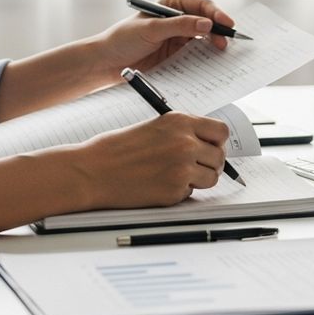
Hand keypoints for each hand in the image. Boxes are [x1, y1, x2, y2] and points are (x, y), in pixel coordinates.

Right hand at [72, 112, 230, 208]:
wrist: (92, 171)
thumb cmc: (116, 149)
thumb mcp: (154, 127)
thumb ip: (181, 132)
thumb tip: (205, 143)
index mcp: (179, 121)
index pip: (220, 131)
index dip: (217, 141)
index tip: (211, 146)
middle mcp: (185, 143)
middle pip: (219, 156)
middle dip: (209, 163)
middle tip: (194, 166)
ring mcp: (182, 168)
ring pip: (211, 177)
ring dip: (198, 179)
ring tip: (174, 175)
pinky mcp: (174, 191)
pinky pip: (191, 193)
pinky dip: (180, 192)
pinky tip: (159, 184)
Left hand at [96, 0, 236, 77]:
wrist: (106, 63)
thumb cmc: (122, 40)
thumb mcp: (151, 30)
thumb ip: (179, 26)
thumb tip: (206, 24)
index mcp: (171, 5)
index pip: (201, 6)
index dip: (216, 14)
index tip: (226, 24)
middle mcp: (178, 20)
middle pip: (207, 22)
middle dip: (219, 30)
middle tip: (228, 42)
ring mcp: (178, 38)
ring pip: (204, 39)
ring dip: (215, 44)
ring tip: (224, 53)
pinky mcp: (177, 56)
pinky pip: (197, 55)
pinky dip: (206, 58)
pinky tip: (212, 62)